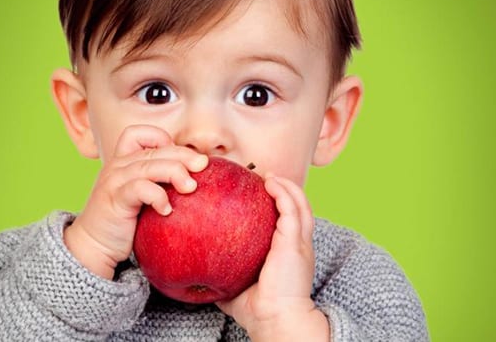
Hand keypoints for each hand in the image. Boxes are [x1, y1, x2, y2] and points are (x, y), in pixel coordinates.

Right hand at [63, 125, 208, 279]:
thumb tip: (195, 178)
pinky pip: (140, 188)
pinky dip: (158, 195)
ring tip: (190, 188)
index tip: (180, 158)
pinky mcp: (115, 200)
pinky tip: (167, 210)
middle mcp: (117, 166)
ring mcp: (114, 181)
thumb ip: (158, 182)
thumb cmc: (123, 221)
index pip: (140, 133)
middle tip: (203, 166)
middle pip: (155, 150)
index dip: (163, 138)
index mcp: (123, 161)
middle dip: (183, 155)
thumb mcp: (141, 196)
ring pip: (149, 165)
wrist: (94, 246)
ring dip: (175, 172)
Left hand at [216, 175, 329, 340]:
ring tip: (269, 176)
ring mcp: (299, 242)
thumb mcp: (237, 286)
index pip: (289, 224)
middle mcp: (298, 246)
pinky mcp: (295, 242)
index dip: (280, 207)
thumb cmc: (257, 310)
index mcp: (289, 255)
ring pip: (300, 204)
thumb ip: (221, 277)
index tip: (261, 195)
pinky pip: (291, 209)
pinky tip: (270, 182)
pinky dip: (283, 192)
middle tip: (265, 179)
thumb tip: (196, 275)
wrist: (275, 320)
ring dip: (286, 186)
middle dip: (286, 190)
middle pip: (299, 208)